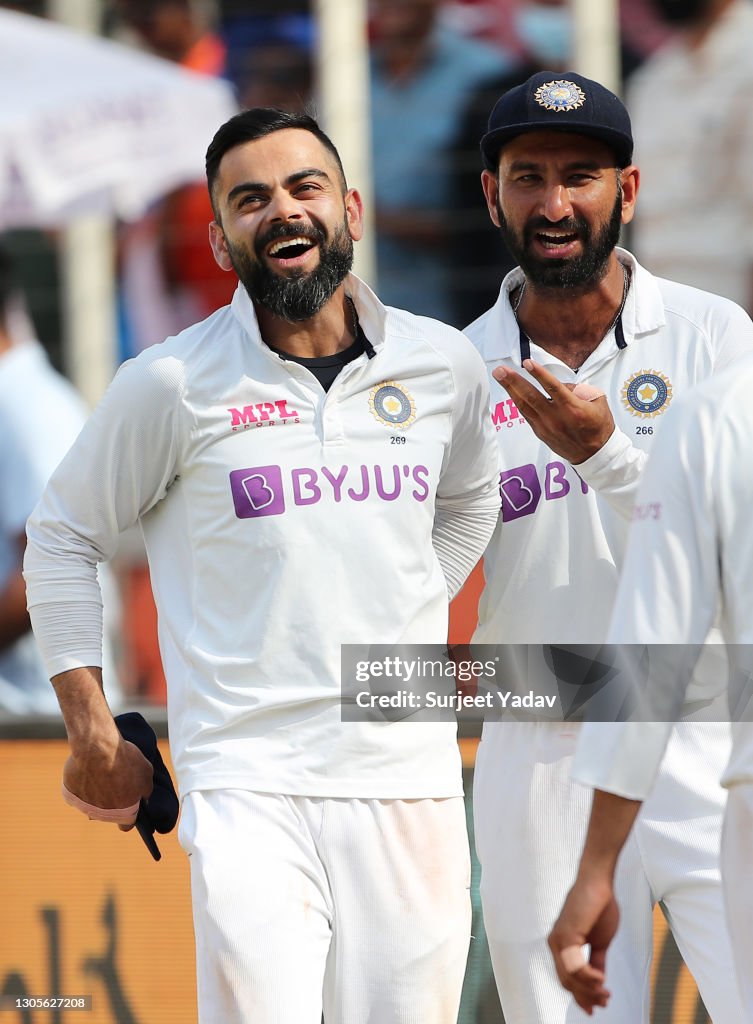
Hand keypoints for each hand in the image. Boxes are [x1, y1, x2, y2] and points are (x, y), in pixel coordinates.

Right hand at [63, 735, 153, 831]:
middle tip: (114, 781)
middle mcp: (102, 815)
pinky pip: (77, 792)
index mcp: (123, 813)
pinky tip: (86, 770)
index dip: (129, 816)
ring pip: (91, 803)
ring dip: (96, 793)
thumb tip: (143, 797)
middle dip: (112, 800)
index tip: (129, 806)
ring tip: (101, 772)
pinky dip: (81, 784)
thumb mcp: (146, 772)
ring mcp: (84, 806)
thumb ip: (145, 790)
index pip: (126, 824)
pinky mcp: (70, 795)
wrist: (98, 748)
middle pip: (107, 813)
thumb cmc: (125, 759)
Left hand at [494, 360, 613, 463]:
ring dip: (510, 389)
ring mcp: (546, 426)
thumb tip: (562, 385)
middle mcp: (556, 418)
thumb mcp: (598, 401)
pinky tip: (510, 391)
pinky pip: (526, 414)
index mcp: (573, 408)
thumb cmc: (598, 425)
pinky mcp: (540, 432)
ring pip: (524, 405)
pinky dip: (518, 401)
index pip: (553, 387)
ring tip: (499, 376)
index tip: (527, 363)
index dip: (539, 374)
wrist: (594, 454)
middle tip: (500, 370)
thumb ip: (579, 389)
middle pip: (531, 396)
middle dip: (513, 381)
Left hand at [547, 875, 618, 1014]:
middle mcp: (555, 943)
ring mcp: (558, 939)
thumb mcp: (600, 941)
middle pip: (567, 981)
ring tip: (605, 994)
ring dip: (589, 990)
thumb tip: (599, 981)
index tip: (596, 1008)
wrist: (598, 882)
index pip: (567, 978)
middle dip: (586, 997)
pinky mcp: (566, 935)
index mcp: (561, 944)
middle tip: (603, 1004)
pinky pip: (575, 966)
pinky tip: (601, 980)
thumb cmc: (600, 906)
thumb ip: (597, 960)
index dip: (580, 995)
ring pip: (570, 977)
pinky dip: (589, 977)